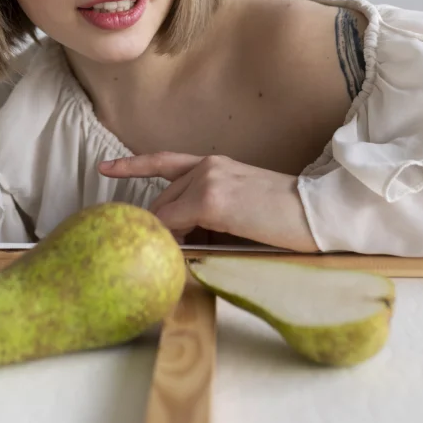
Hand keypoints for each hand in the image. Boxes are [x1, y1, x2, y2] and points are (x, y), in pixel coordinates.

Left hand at [98, 152, 319, 251]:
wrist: (317, 213)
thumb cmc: (285, 219)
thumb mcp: (242, 208)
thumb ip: (209, 214)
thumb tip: (182, 239)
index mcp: (214, 164)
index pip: (163, 162)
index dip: (132, 166)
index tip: (105, 168)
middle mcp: (206, 165)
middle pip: (162, 201)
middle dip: (162, 228)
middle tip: (173, 255)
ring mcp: (207, 180)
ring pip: (166, 214)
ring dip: (171, 238)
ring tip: (194, 260)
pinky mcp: (211, 200)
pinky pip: (176, 225)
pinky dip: (175, 242)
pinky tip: (183, 256)